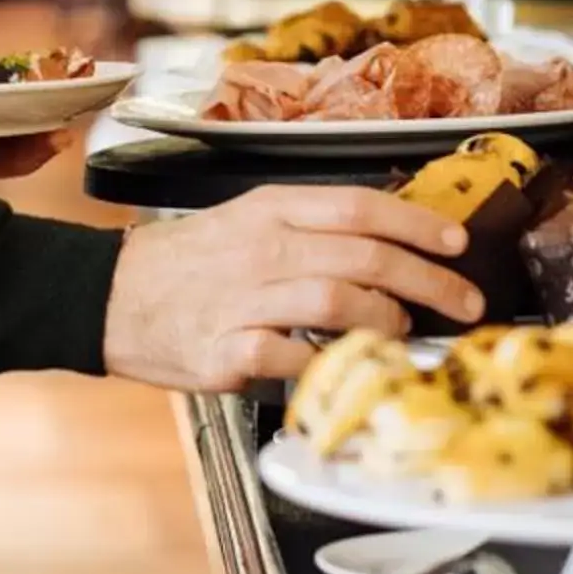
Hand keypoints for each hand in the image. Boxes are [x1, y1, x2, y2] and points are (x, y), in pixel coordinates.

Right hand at [101, 186, 479, 392]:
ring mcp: (243, 299)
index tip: (458, 243)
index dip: (417, 224)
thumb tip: (388, 243)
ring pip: (338, 302)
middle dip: (428, 281)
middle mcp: (262, 248)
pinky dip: (327, 366)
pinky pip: (293, 359)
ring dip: (385, 321)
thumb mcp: (247, 220)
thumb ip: (311, 229)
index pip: (360, 206)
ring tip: (402, 331)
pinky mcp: (225, 351)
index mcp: (271, 209)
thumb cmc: (188, 263)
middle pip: (364, 257)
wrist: (108, 296)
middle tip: (463, 301)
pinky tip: (343, 367)